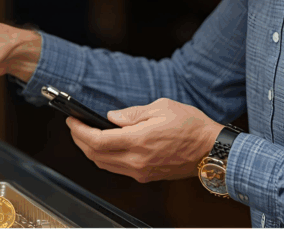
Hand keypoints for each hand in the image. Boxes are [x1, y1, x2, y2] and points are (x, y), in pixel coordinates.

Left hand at [66, 98, 223, 182]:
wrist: (212, 150)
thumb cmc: (191, 125)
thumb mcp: (161, 107)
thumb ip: (132, 113)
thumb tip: (111, 117)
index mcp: (138, 141)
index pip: (97, 140)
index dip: (79, 131)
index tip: (72, 121)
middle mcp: (136, 161)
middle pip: (95, 155)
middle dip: (80, 140)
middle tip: (74, 126)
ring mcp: (141, 171)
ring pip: (104, 164)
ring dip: (90, 151)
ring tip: (85, 135)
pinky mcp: (146, 176)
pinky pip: (117, 168)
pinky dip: (105, 157)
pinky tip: (105, 145)